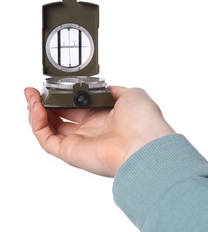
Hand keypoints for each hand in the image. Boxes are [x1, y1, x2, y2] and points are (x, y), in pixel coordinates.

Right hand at [24, 86, 173, 176]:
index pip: (78, 106)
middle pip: (62, 117)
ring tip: (32, 96)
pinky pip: (47, 138)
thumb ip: (115, 90)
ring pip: (50, 128)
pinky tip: (37, 108)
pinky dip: (37, 123)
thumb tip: (105, 88)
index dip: (65, 96)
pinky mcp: (70, 152)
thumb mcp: (131, 94)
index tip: (55, 85)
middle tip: (38, 91)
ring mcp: (80, 141)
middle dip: (48, 103)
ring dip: (38, 111)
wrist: (145, 144)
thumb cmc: (143, 120)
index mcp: (104, 116)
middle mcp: (91, 130)